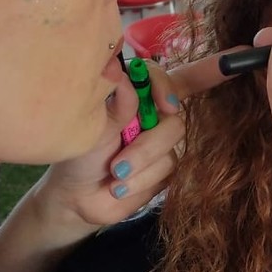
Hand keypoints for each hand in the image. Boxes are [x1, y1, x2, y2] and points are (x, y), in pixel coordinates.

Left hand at [30, 51, 232, 236]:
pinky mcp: (168, 170)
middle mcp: (155, 114)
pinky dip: (141, 180)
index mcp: (137, 93)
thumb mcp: (90, 128)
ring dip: (141, 163)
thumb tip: (127, 81)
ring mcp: (163, 143)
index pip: (171, 75)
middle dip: (151, 141)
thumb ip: (114, 107)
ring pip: (171, 148)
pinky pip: (168, 171)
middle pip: (176, 118)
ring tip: (114, 175)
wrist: (75, 197)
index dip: (196, 75)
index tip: (179, 97)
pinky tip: (119, 187)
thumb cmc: (78, 153)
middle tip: (123, 159)